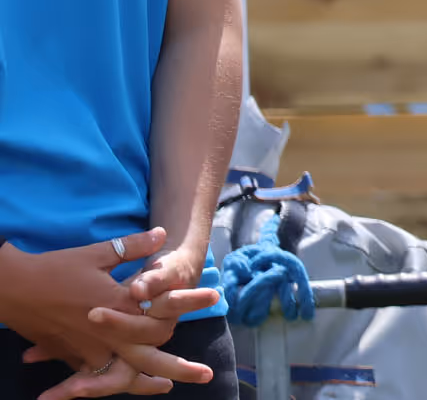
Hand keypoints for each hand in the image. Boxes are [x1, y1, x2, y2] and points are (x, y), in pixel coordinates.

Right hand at [0, 230, 214, 393]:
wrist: (13, 289)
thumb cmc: (57, 269)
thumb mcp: (97, 254)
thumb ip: (132, 247)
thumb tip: (162, 234)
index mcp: (119, 306)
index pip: (162, 313)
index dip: (191, 303)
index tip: (215, 296)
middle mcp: (108, 334)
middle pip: (149, 357)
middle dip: (179, 369)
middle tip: (206, 375)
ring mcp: (88, 349)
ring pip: (123, 374)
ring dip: (146, 383)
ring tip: (167, 387)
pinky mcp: (71, 356)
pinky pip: (98, 375)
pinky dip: (114, 380)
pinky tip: (126, 381)